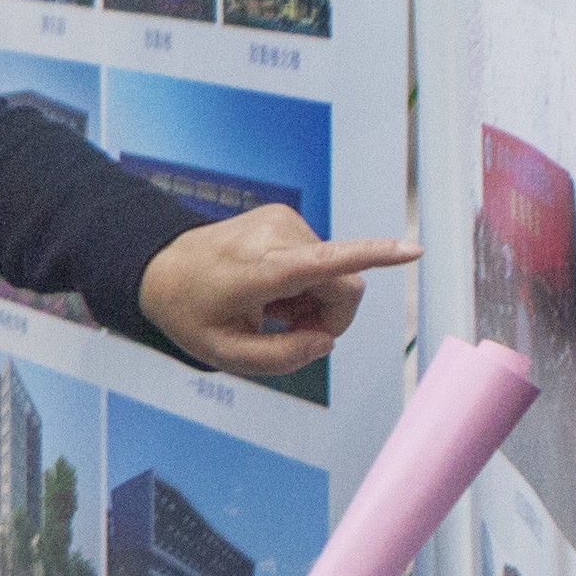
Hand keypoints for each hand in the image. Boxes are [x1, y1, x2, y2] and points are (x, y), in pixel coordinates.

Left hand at [140, 206, 417, 378]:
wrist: (162, 268)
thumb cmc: (192, 313)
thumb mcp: (224, 354)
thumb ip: (279, 358)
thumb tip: (325, 342)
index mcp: (261, 270)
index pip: (324, 261)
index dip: (374, 255)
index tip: (413, 250)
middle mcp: (276, 236)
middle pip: (346, 286)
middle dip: (331, 317)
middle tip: (289, 330)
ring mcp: (282, 221)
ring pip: (337, 275)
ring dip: (314, 301)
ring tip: (272, 308)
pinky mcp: (286, 218)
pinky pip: (323, 260)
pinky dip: (307, 284)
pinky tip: (273, 291)